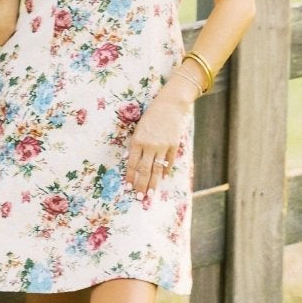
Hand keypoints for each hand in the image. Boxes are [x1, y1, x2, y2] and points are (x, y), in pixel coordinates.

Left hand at [125, 82, 189, 196]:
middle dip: (141, 185)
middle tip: (139, 198)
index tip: (128, 188)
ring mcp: (163, 146)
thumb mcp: (138, 128)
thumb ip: (134, 145)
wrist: (169, 105)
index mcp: (138, 140)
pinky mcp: (174, 145)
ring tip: (150, 194)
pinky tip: (162, 179)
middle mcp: (150, 145)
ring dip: (153, 184)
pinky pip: (168, 162)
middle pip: (144, 170)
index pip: (132, 164)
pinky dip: (165, 171)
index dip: (130, 177)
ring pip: (157, 169)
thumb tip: (127, 160)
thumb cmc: (150, 116)